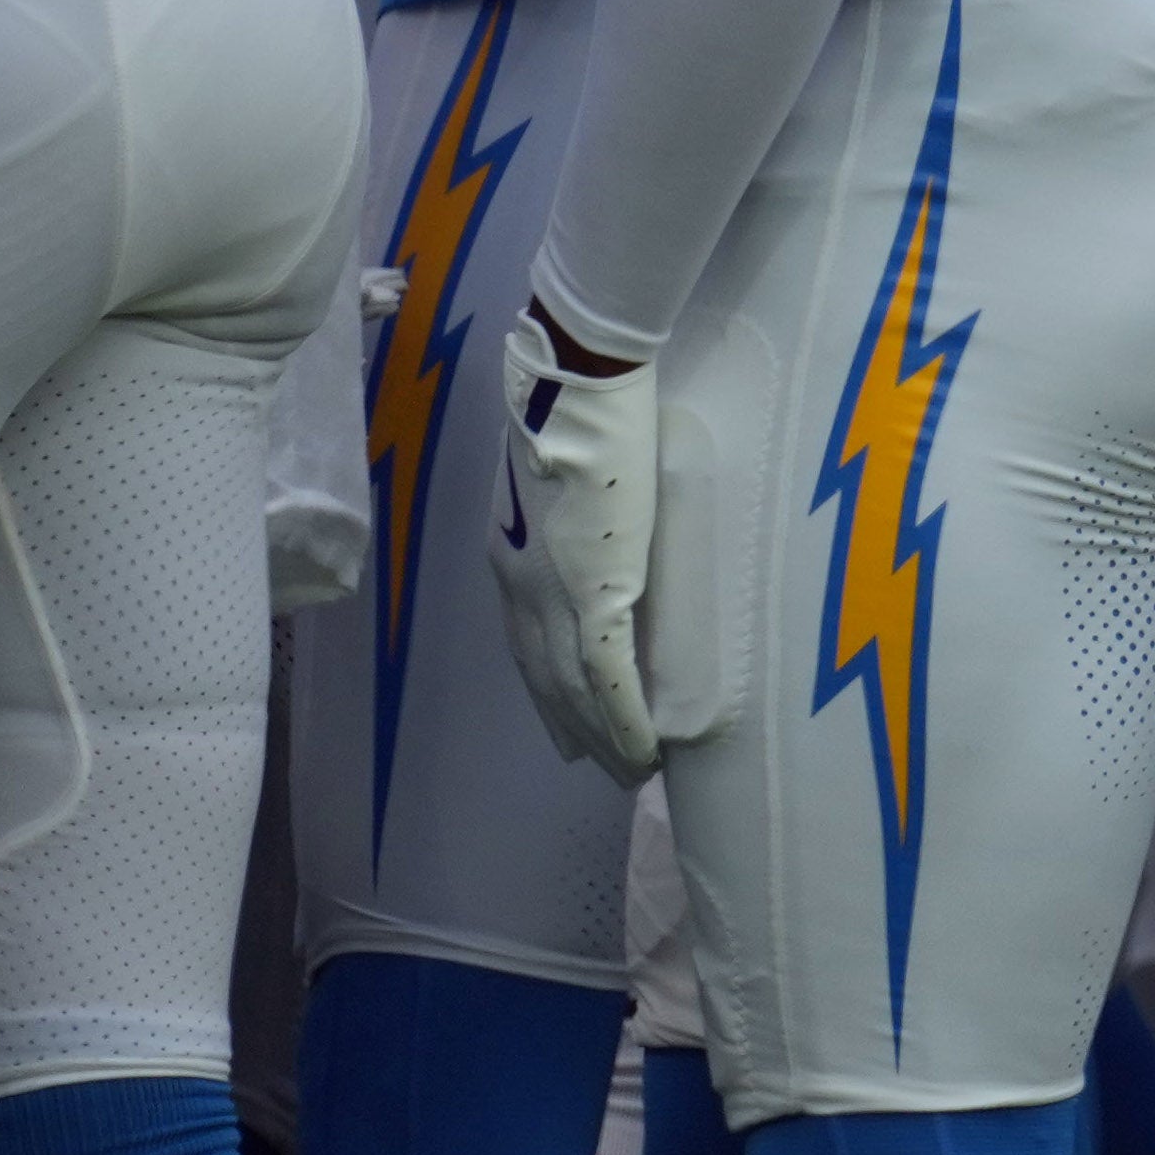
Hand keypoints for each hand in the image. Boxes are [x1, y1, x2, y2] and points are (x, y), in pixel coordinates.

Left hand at [497, 295, 674, 780]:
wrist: (571, 381)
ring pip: (575, 690)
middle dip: (573, 727)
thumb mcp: (555, 459)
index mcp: (509, 554)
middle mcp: (521, 586)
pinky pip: (609, 675)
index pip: (525, 639)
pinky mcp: (594, 590)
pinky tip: (644, 751)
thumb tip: (595, 499)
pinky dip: (626, 720)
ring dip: (603, 739)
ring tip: (632, 773)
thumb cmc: (573, 400)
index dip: (546, 686)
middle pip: (544, 678)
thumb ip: (565, 493)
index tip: (563, 722)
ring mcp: (553, 593)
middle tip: (603, 765)